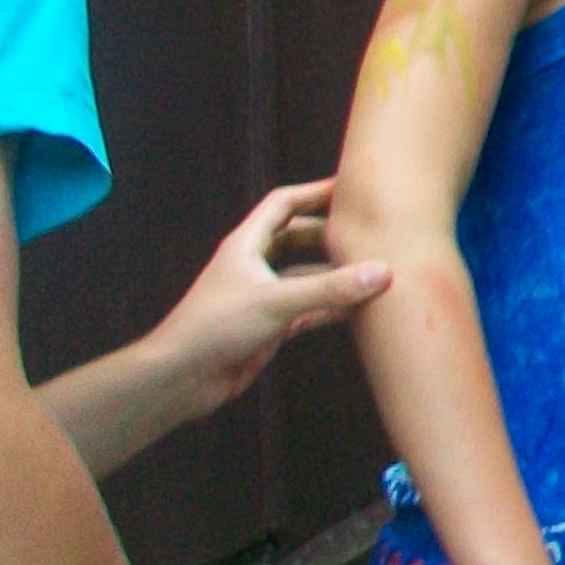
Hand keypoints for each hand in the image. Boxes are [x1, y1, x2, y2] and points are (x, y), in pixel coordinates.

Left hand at [148, 180, 389, 418]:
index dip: (315, 192)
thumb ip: (330, 288)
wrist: (182, 377)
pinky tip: (361, 308)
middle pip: (299, 237)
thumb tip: (382, 272)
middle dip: (332, 233)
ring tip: (377, 268)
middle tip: (371, 230)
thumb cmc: (215, 326)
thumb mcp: (275, 301)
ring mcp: (264, 295)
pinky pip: (310, 307)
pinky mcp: (271, 324)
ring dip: (337, 273)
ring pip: (307, 274)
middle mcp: (256, 265)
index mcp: (247, 244)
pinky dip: (333, 306)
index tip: (351, 188)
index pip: (284, 204)